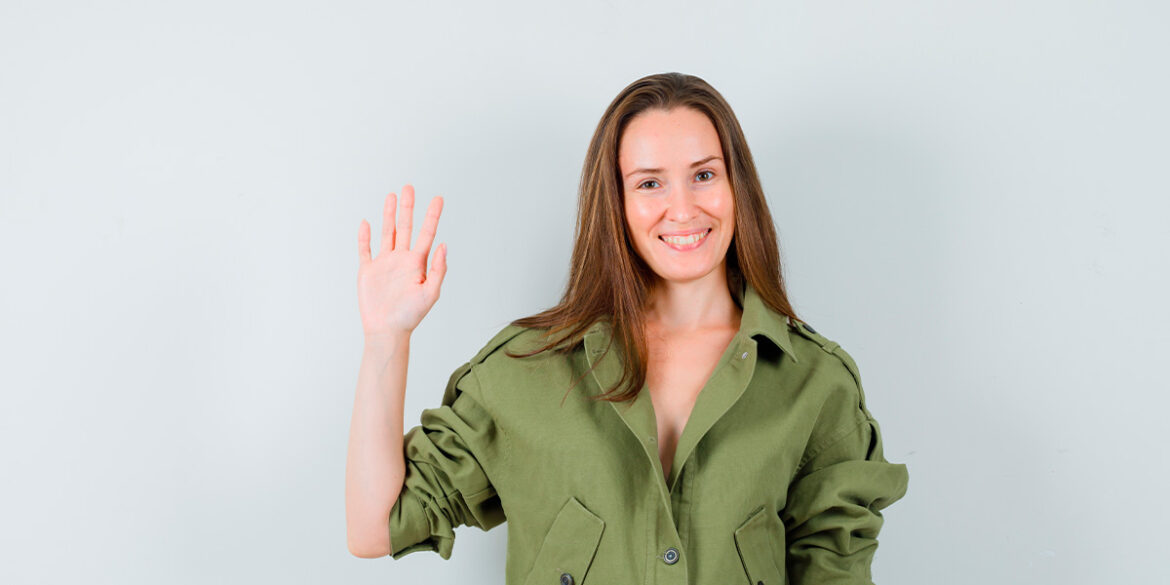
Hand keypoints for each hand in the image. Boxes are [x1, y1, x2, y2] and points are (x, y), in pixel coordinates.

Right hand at [357, 184, 446, 338]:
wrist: (387, 330)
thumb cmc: (410, 316)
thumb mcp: (430, 293)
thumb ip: (438, 269)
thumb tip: (442, 244)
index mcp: (418, 263)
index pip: (427, 233)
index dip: (432, 215)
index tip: (438, 198)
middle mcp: (401, 259)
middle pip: (405, 227)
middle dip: (408, 207)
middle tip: (409, 187)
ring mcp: (384, 264)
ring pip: (387, 233)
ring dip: (388, 214)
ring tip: (392, 196)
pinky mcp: (368, 271)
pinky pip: (365, 250)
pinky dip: (365, 236)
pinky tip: (367, 223)